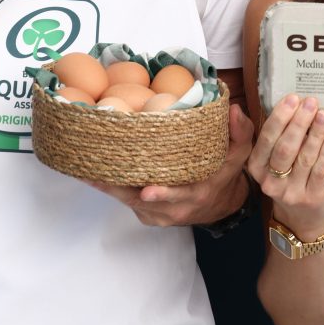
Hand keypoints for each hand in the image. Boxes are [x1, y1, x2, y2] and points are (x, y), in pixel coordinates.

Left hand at [84, 103, 254, 226]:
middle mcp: (174, 208)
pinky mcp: (145, 214)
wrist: (219, 205)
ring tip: (84, 169)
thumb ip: (240, 132)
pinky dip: (109, 187)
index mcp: (197, 193)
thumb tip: (234, 110)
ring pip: (128, 200)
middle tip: (95, 172)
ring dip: (107, 186)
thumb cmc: (225, 173)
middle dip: (118, 187)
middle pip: (142, 200)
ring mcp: (157, 214)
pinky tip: (90, 172)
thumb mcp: (239, 153)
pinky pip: (125, 201)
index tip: (147, 189)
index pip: (179, 195)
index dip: (163, 194)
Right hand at [247, 94, 323, 239]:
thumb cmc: (287, 177)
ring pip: (305, 158)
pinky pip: (321, 170)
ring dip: (315, 133)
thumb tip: (294, 103)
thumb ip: (278, 136)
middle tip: (310, 102)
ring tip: (323, 114)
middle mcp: (270, 181)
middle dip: (298, 122)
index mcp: (256, 167)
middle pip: (285, 148)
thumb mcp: (273, 160)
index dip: (280, 117)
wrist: (300, 217)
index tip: (292, 99)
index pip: (266, 139)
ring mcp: (291, 192)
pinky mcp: (311, 198)